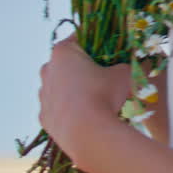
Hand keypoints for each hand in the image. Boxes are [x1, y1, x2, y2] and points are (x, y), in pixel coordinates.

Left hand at [39, 33, 132, 172]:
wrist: (87, 134)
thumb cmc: (104, 95)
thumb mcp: (124, 73)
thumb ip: (125, 64)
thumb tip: (130, 65)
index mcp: (63, 52)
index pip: (79, 37)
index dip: (97, 42)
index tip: (110, 49)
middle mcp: (47, 70)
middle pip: (67, 62)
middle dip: (85, 66)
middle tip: (105, 74)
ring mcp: (42, 94)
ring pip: (61, 85)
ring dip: (76, 87)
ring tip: (98, 98)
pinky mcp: (44, 116)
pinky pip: (59, 107)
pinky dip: (71, 108)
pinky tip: (87, 115)